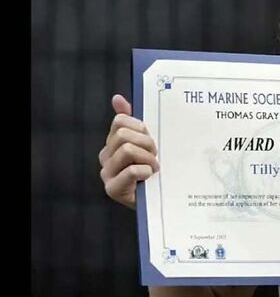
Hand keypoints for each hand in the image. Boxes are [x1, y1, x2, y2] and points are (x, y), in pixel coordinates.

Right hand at [98, 94, 158, 208]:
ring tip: (154, 167)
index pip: (120, 121)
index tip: (150, 137)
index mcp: (112, 142)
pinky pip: (130, 170)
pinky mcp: (112, 189)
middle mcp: (105, 156)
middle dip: (146, 142)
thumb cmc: (152, 168)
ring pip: (127, 150)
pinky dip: (144, 171)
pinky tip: (148, 176)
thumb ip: (132, 120)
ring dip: (147, 157)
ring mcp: (107, 173)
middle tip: (155, 154)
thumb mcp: (146, 141)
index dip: (140, 127)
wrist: (157, 199)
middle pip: (124, 135)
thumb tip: (117, 98)